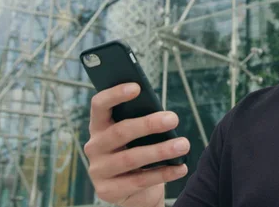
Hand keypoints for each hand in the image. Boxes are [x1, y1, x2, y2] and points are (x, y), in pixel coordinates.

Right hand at [84, 83, 190, 206]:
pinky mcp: (107, 191)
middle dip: (148, 124)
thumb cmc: (137, 151)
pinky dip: (163, 173)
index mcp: (99, 126)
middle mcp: (94, 147)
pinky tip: (181, 167)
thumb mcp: (137, 136)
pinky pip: (139, 181)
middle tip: (173, 118)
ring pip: (131, 158)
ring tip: (184, 144)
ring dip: (161, 150)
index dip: (115, 94)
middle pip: (120, 132)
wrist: (133, 191)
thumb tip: (163, 114)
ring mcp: (98, 170)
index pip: (99, 105)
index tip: (137, 87)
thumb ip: (140, 121)